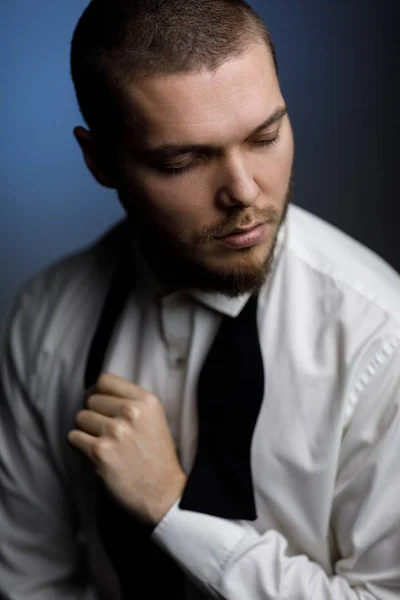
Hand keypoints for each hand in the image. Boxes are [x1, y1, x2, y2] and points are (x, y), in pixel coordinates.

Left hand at [68, 372, 186, 526]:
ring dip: (86, 431)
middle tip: (105, 432)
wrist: (164, 494)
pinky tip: (95, 454)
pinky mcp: (100, 452)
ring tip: (103, 444)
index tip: (99, 404)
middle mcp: (132, 412)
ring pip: (80, 417)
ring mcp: (115, 431)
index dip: (98, 392)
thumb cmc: (157, 458)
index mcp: (146, 401)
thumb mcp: (154, 419)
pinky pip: (74, 437)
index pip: (106, 380)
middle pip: (91, 399)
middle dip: (94, 414)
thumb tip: (96, 392)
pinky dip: (79, 446)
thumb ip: (131, 402)